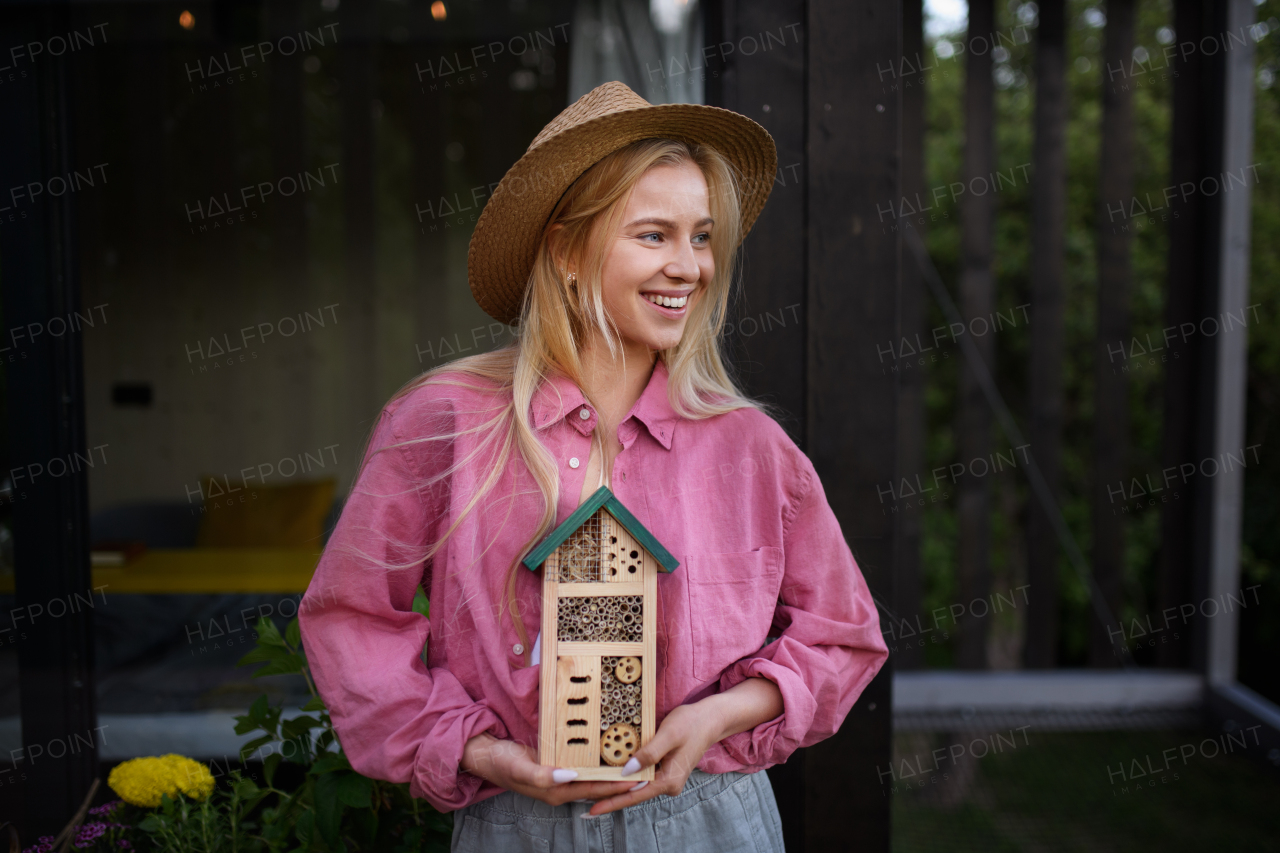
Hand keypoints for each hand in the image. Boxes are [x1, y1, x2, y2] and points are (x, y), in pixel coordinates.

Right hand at [460, 733, 633, 806]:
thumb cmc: (501, 763)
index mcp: (555, 791)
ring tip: (632, 764)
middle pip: (596, 787)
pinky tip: (606, 756)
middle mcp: (560, 787)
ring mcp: (558, 778)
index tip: (635, 778)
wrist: (485, 755)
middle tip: (643, 771)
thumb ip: (542, 775)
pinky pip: (581, 768)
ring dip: (610, 773)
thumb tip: (569, 776)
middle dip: (619, 782)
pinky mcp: (556, 767)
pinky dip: (596, 764)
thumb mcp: (519, 767)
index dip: (614, 785)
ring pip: (591, 778)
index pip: (592, 790)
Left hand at [583, 677, 782, 816]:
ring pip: (636, 786)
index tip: (591, 809)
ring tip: (591, 792)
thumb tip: (627, 770)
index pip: (634, 795)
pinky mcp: (664, 770)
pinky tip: (611, 778)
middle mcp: (668, 784)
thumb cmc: (691, 723)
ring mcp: (666, 778)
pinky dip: (626, 778)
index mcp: (669, 780)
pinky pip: (641, 778)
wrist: (711, 719)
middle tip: (583, 802)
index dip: (612, 802)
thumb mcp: (669, 734)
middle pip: (633, 794)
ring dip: (616, 788)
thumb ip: (649, 752)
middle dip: (609, 798)